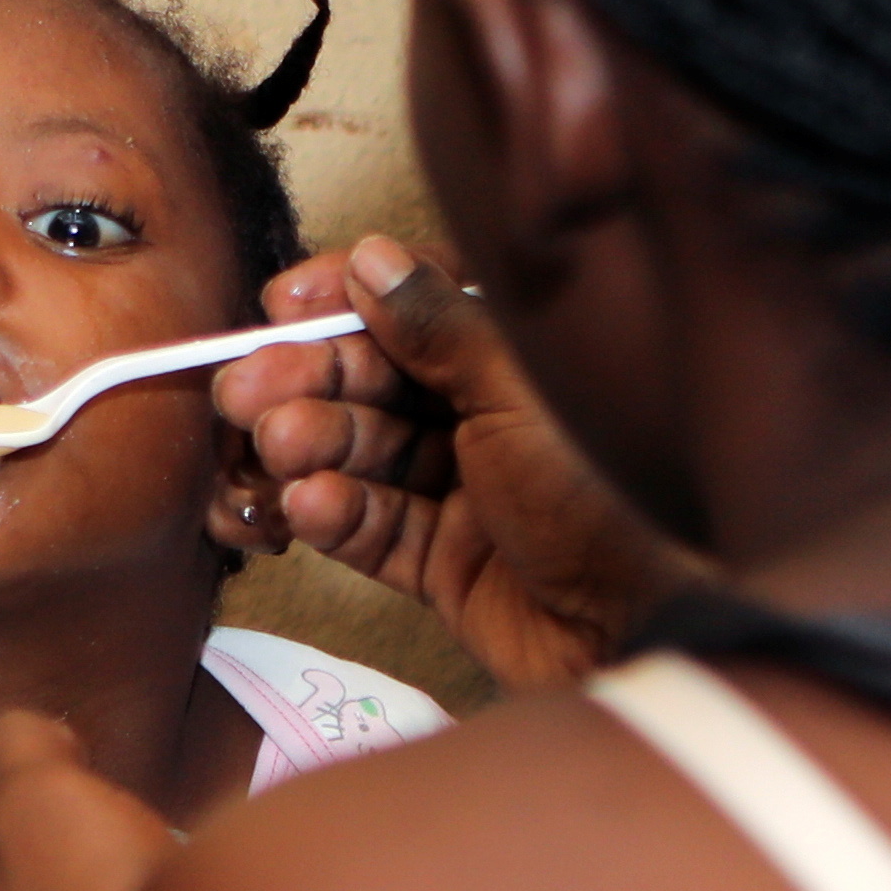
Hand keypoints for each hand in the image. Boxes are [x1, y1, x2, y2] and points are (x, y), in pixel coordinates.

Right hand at [217, 234, 699, 692]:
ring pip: (365, 455)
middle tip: (243, 388)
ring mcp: (464, 493)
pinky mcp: (445, 565)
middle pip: (377, 382)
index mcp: (520, 360)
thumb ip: (443, 325)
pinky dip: (335, 515)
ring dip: (312, 446)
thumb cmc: (605, 496)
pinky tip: (308, 505)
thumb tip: (370, 259)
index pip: (418, 307)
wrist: (646, 632)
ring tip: (277, 447)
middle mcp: (489, 418)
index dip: (348, 300)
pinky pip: (374, 529)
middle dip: (308, 380)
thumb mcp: (522, 395)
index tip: (287, 301)